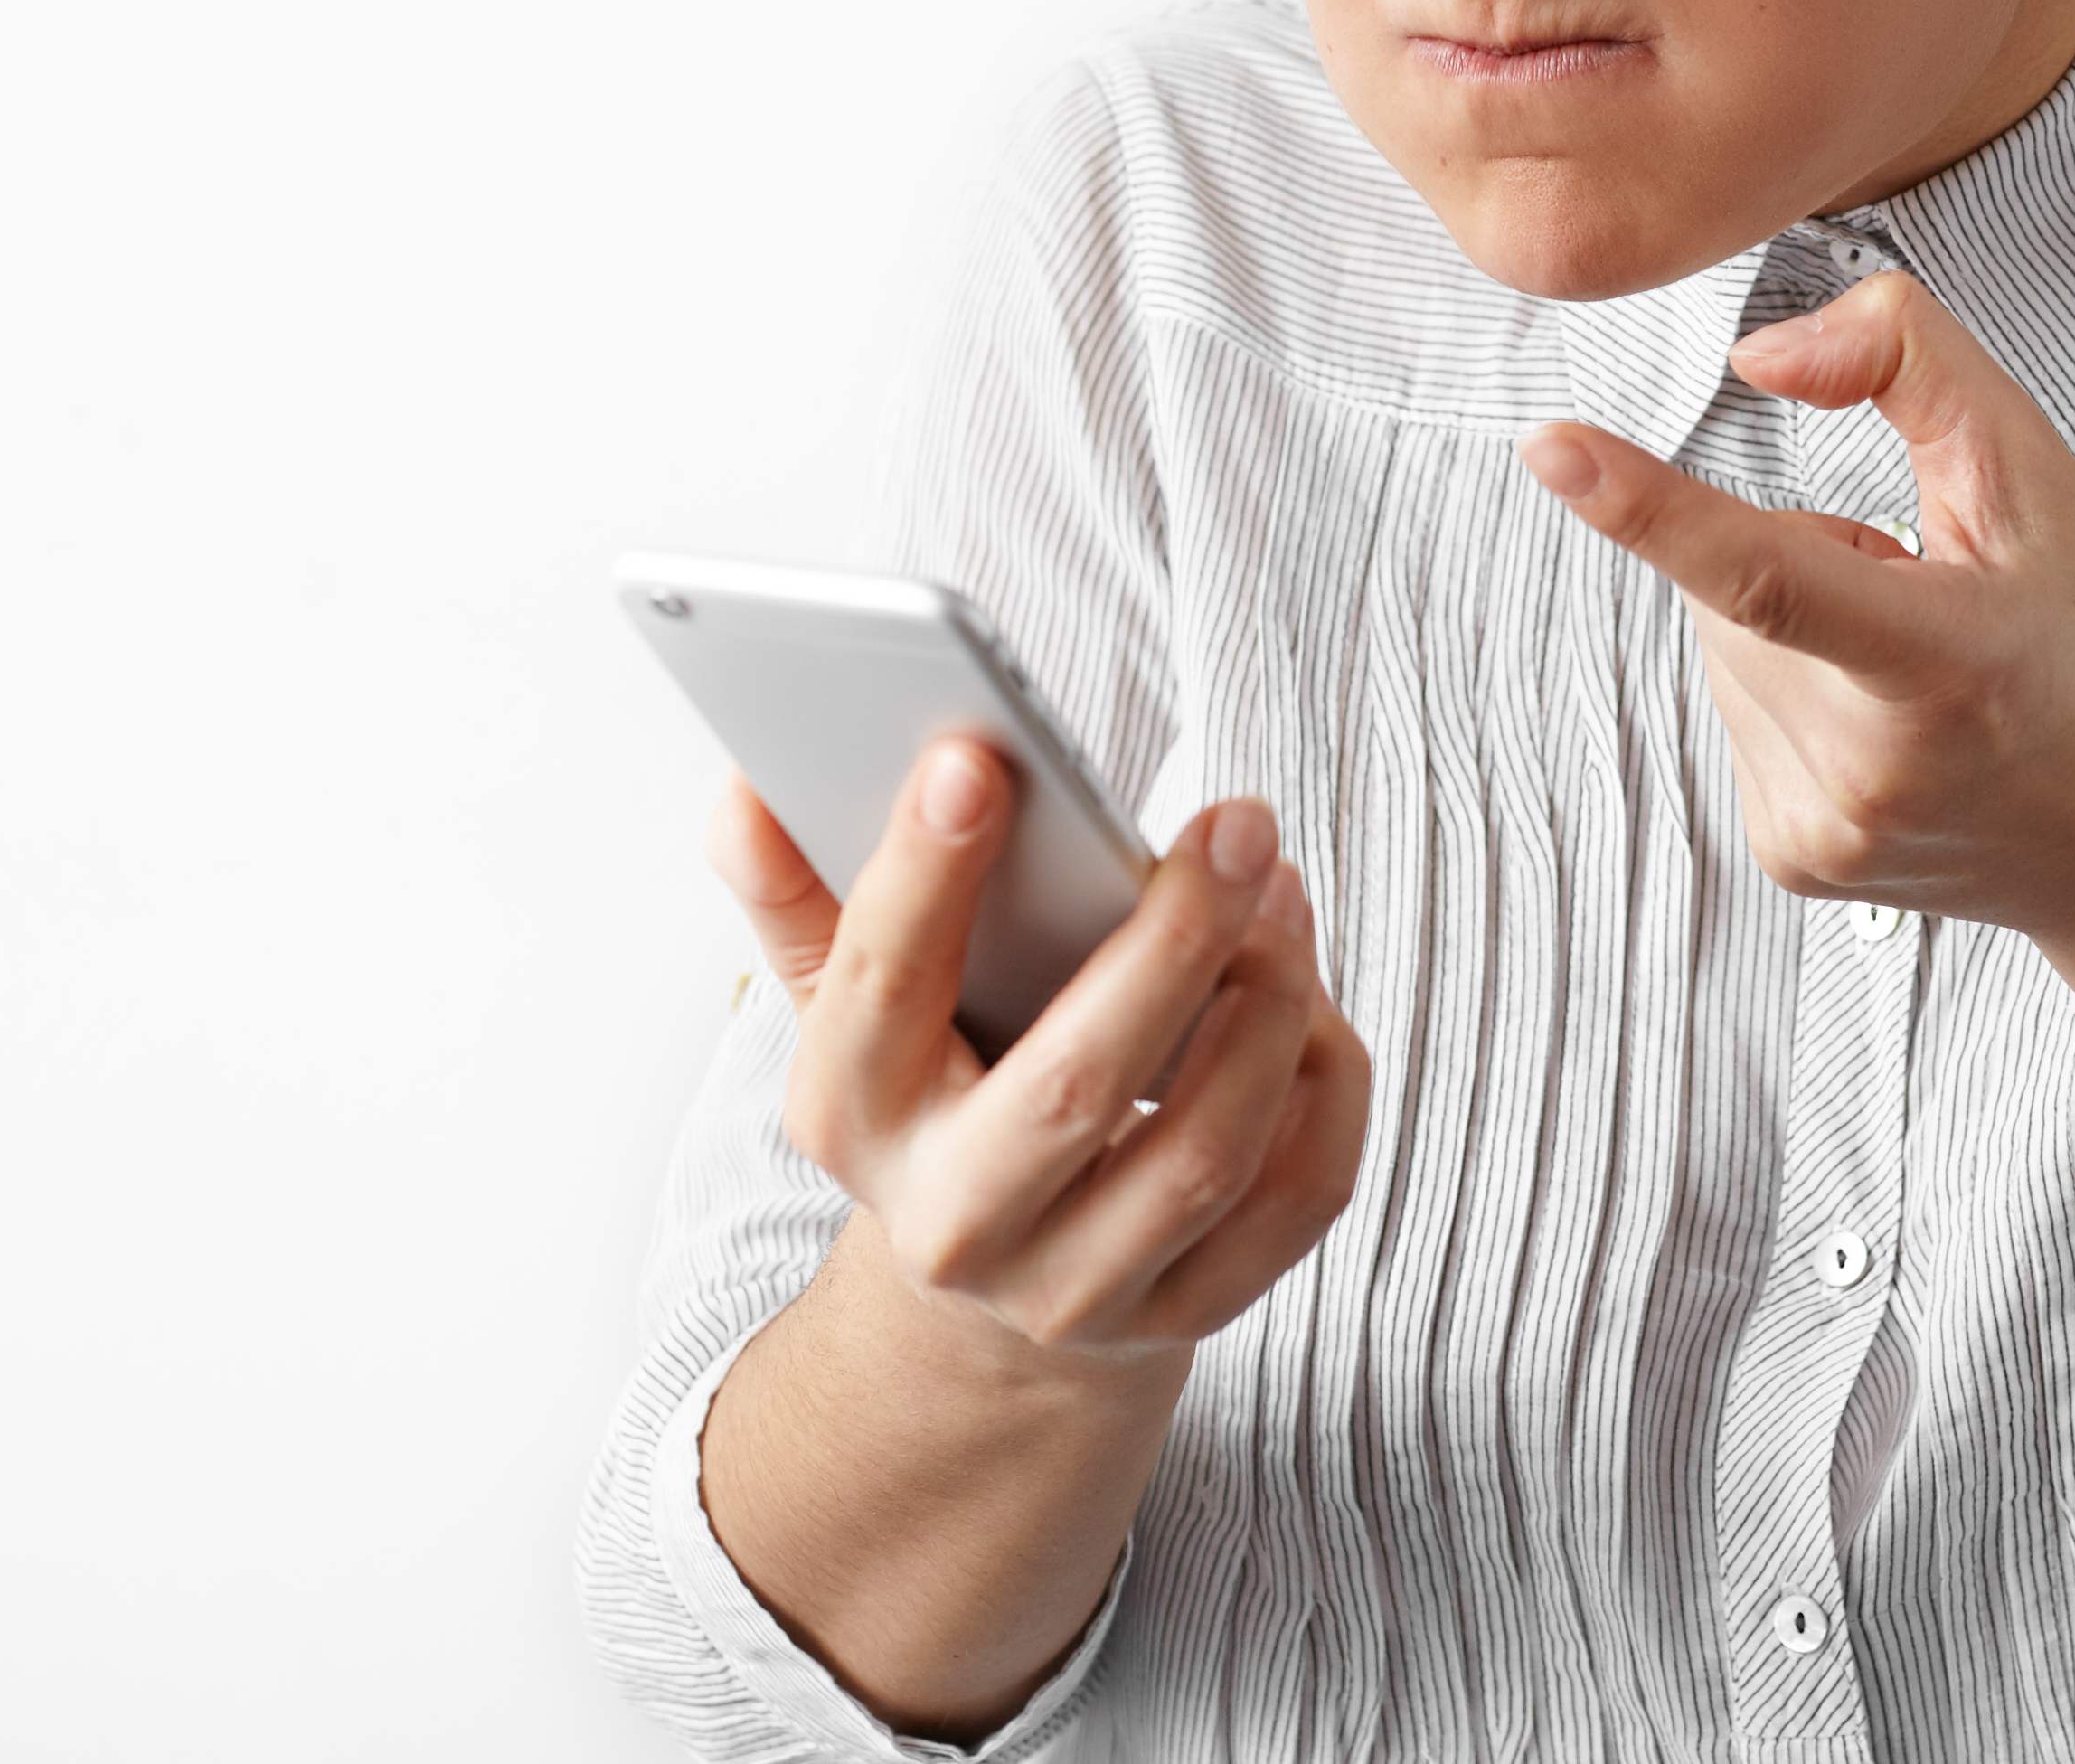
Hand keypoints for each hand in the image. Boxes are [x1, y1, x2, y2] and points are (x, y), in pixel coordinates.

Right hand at [710, 744, 1369, 1364]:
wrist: (986, 1300)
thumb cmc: (933, 1099)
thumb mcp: (848, 1011)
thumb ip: (800, 895)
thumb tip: (748, 790)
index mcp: (852, 1122)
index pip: (876, 991)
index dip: (919, 875)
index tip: (977, 759)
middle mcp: (957, 1224)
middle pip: (1075, 1089)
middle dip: (1171, 942)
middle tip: (1239, 819)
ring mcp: (1076, 1288)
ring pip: (1205, 1154)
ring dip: (1270, 1004)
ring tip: (1283, 889)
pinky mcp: (1187, 1315)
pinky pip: (1295, 1199)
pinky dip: (1326, 1086)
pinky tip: (1315, 1000)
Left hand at [1515, 268, 2074, 936]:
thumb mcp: (2036, 473)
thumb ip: (1908, 362)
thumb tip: (1759, 357)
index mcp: (1946, 662)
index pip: (1770, 576)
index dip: (1649, 508)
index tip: (1551, 450)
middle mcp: (1875, 768)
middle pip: (1732, 588)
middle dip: (1806, 557)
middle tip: (1929, 604)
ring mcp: (1825, 831)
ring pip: (1717, 646)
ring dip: (1792, 629)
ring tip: (1918, 673)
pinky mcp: (1791, 859)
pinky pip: (1730, 709)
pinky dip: (1791, 689)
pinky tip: (1890, 724)